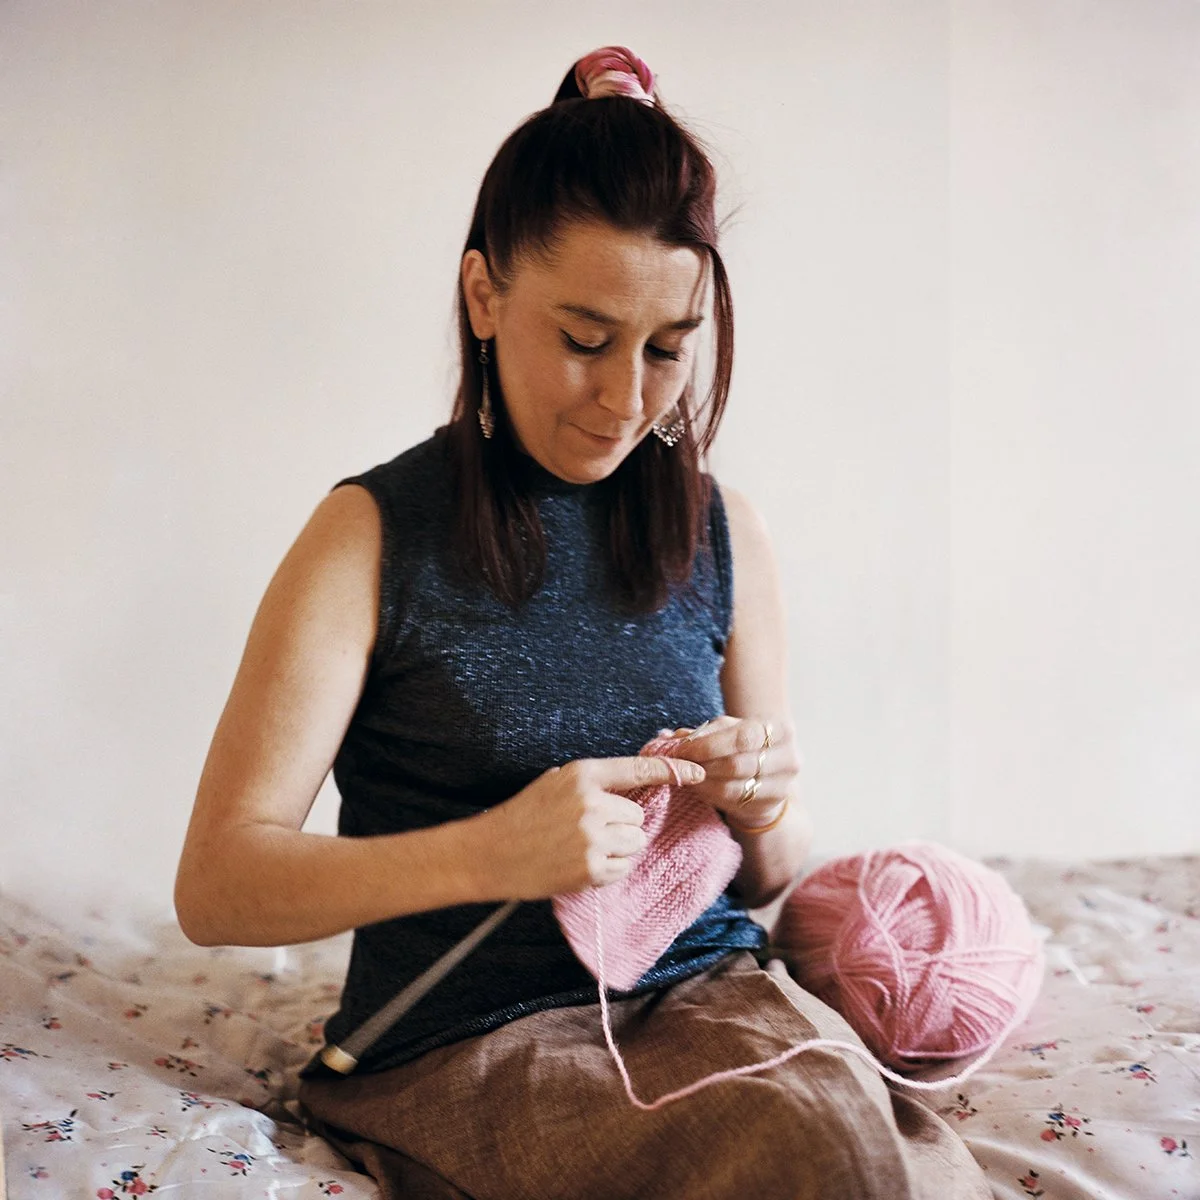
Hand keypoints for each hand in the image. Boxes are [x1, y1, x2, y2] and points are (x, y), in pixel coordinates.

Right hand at [477, 755, 705, 899]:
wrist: (491, 853)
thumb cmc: (524, 815)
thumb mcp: (555, 783)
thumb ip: (594, 783)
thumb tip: (635, 785)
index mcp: (582, 774)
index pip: (637, 769)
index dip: (670, 770)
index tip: (695, 771)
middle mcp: (591, 803)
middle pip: (638, 815)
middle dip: (622, 824)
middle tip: (589, 830)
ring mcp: (592, 837)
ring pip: (635, 841)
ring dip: (619, 847)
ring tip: (584, 847)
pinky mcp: (591, 869)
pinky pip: (623, 867)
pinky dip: (610, 869)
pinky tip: (582, 864)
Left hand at [661, 715, 801, 828]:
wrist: (766, 775)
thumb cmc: (742, 747)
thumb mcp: (727, 732)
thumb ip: (702, 733)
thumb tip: (671, 738)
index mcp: (781, 730)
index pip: (743, 737)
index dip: (709, 745)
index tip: (682, 749)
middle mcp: (789, 758)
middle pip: (737, 764)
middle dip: (702, 764)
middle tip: (680, 764)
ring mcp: (783, 786)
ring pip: (733, 787)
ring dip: (703, 782)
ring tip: (687, 775)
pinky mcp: (770, 806)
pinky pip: (732, 803)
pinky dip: (710, 794)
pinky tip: (699, 787)